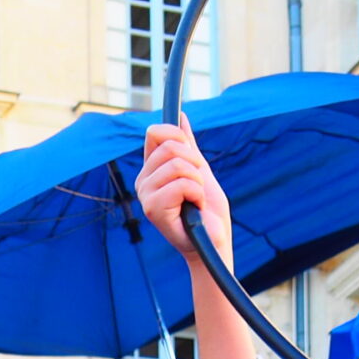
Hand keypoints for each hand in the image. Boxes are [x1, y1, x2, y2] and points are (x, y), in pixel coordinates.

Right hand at [137, 121, 233, 267]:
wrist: (214, 241)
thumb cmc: (207, 211)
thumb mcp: (200, 171)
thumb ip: (188, 145)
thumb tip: (180, 117)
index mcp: (151, 170)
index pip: (156, 133)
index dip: (179, 138)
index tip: (193, 157)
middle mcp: (144, 182)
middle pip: (170, 146)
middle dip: (194, 164)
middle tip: (197, 187)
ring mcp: (146, 196)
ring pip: (177, 165)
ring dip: (197, 182)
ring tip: (196, 200)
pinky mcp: (152, 210)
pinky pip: (181, 184)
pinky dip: (197, 195)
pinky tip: (194, 209)